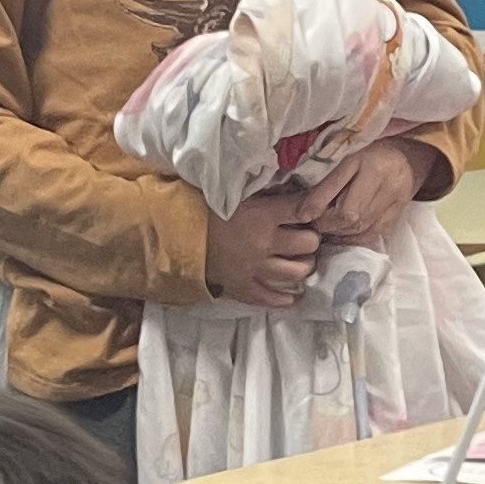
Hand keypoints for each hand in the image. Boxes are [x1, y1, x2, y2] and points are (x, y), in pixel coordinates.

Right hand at [205, 188, 321, 307]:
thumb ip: (262, 192)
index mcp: (261, 215)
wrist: (169, 231)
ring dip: (303, 266)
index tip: (314, 210)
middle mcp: (263, 242)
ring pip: (296, 272)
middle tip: (306, 237)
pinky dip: (283, 298)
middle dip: (310, 239)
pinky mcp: (241, 286)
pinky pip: (269, 298)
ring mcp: (253, 267)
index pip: (303, 209)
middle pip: (308, 244)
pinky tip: (292, 296)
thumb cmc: (201, 206)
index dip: (313, 209)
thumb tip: (290, 185)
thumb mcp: (235, 192)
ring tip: (302, 261)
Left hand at [301, 136, 429, 244]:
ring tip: (325, 224)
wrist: (408, 160)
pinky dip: (352, 238)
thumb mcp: (347, 160)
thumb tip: (304, 212)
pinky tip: (342, 231)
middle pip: (350, 219)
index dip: (316, 211)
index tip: (302, 214)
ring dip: (336, 232)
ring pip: (360, 230)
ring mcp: (394, 206)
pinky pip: (371, 236)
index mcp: (371, 169)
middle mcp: (386, 189)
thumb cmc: (371, 155)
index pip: (341, 202)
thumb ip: (327, 184)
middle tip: (313, 218)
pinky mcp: (396, 218)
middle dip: (326, 223)